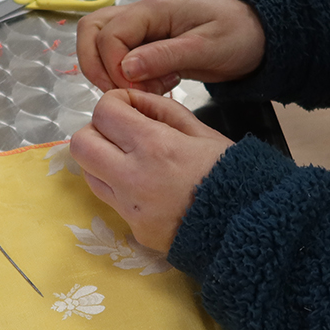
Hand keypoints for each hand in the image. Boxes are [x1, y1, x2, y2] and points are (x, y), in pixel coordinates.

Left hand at [70, 89, 234, 250]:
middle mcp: (133, 177)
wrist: (248, 227)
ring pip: (88, 174)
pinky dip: (120, 187)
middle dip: (96, 130)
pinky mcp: (134, 229)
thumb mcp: (203, 131)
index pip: (104, 112)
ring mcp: (130, 208)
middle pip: (81, 144)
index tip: (129, 107)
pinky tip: (147, 186)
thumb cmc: (232, 174)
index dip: (114, 102)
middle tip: (120, 132)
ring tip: (131, 159)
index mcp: (154, 146)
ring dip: (102, 160)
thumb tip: (133, 101)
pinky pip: (111, 200)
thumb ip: (163, 110)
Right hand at [76, 0, 265, 93]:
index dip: (113, 65)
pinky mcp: (148, 42)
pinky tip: (152, 86)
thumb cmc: (239, 37)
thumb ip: (164, 56)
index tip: (133, 91)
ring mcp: (144, 26)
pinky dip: (125, 74)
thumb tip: (125, 67)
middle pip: (92, 29)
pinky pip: (120, 54)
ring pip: (101, 41)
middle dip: (96, 65)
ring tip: (138, 90)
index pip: (110, 33)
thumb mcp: (206, 49)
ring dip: (107, 69)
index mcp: (156, 8)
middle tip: (120, 92)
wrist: (259, 37)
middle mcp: (144, 12)